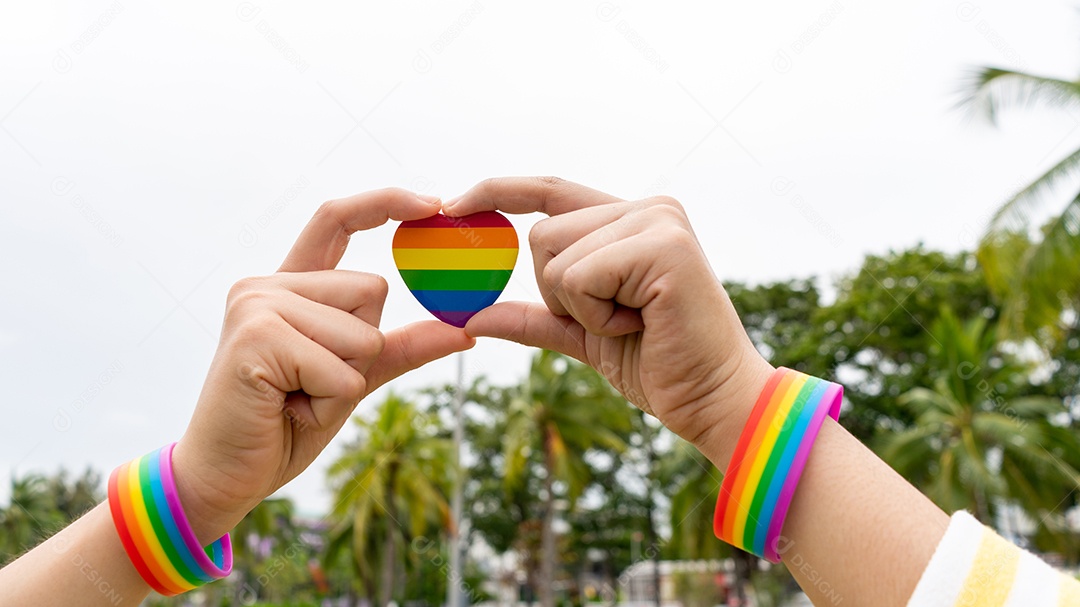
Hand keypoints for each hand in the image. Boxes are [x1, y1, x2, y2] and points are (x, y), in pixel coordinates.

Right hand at [172, 189, 474, 541]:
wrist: (225, 476)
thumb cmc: (286, 425)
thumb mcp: (354, 378)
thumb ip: (402, 348)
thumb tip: (466, 330)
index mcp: (288, 285)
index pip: (336, 220)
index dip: (385, 202)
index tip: (434, 203)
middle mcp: (267, 284)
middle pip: (372, 290)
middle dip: (362, 350)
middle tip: (310, 384)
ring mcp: (257, 305)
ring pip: (363, 333)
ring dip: (345, 382)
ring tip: (296, 398)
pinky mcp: (257, 337)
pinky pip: (342, 369)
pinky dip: (330, 401)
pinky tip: (288, 408)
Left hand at [444, 177, 772, 466]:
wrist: (715, 400)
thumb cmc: (659, 366)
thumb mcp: (583, 336)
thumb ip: (533, 318)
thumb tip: (470, 318)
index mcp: (632, 220)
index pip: (551, 191)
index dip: (500, 192)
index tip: (451, 205)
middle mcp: (648, 208)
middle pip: (542, 234)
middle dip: (560, 293)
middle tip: (617, 320)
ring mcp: (658, 221)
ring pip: (554, 255)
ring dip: (580, 308)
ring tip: (634, 323)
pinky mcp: (663, 245)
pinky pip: (578, 277)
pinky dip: (596, 316)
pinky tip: (640, 326)